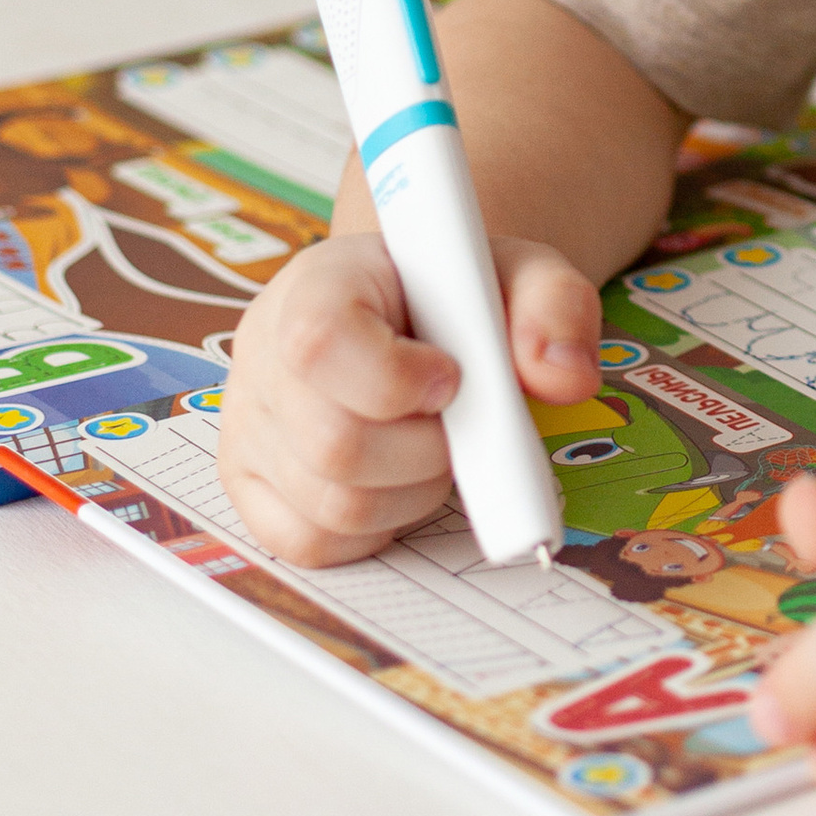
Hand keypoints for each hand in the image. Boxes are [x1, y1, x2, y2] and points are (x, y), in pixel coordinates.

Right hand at [218, 227, 601, 566]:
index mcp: (316, 284)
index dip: (395, 377)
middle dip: (427, 451)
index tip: (451, 375)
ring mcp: (248, 427)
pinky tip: (400, 478)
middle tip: (459, 421)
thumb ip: (554, 307)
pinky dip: (375, 527)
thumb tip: (566, 378)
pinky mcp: (250, 488)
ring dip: (412, 492)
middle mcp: (263, 355)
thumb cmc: (457, 292)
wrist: (416, 309)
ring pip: (331, 506)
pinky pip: (312, 544)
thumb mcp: (519, 272)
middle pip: (336, 444)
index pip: (320, 342)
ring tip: (435, 445)